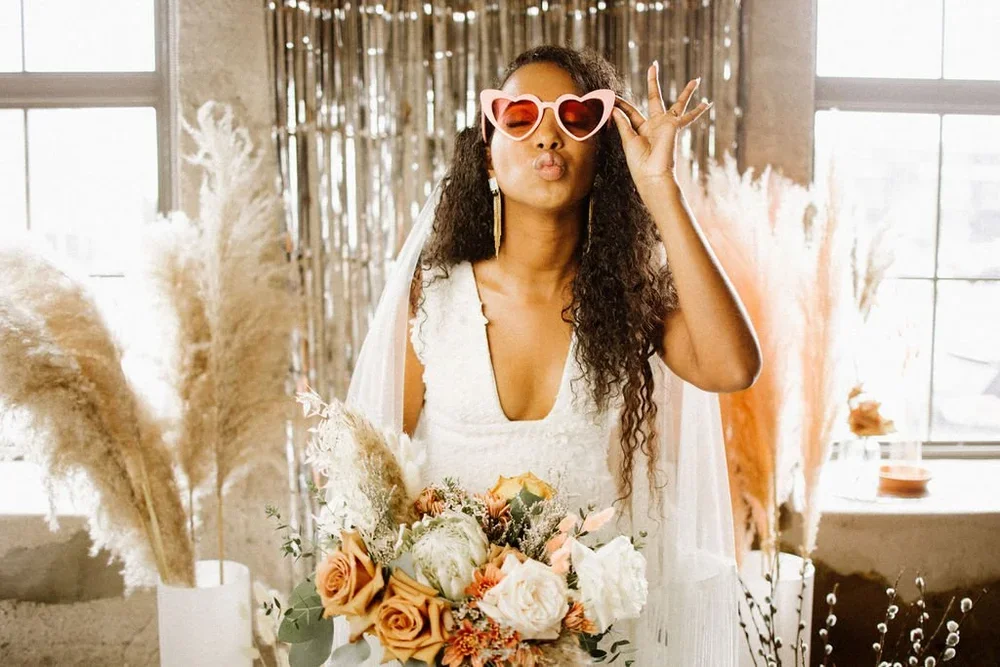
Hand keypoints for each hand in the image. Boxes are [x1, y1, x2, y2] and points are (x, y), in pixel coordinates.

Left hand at [610, 62, 712, 186]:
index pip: (630, 110)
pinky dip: (698, 111)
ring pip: (678, 103)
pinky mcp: (674, 127)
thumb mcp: (628, 141)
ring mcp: (666, 125)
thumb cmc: (639, 163)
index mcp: (641, 129)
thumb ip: (623, 123)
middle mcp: (655, 124)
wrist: (652, 175)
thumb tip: (613, 108)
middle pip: (655, 97)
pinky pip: (688, 117)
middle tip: (653, 65)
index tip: (610, 96)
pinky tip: (707, 103)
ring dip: (687, 92)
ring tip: (696, 80)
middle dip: (653, 82)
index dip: (620, 103)